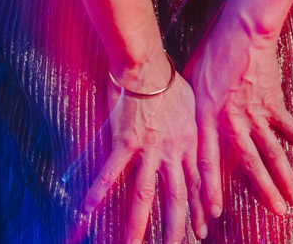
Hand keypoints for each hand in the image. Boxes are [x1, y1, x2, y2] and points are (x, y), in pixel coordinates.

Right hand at [77, 67, 203, 243]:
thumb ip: (192, 130)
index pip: (199, 184)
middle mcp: (172, 152)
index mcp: (189, 144)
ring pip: (144, 195)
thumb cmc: (169, 81)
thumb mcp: (193, 107)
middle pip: (176, 198)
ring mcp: (148, 150)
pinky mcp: (125, 142)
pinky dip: (99, 193)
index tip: (204, 228)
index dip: (201, 208)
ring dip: (138, 224)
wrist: (148, 65)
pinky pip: (111, 173)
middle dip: (176, 228)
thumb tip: (190, 138)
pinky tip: (88, 211)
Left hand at [186, 12, 292, 221]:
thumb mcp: (191, 82)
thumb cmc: (212, 52)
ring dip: (286, 178)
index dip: (209, 189)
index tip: (212, 214)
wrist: (240, 30)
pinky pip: (290, 127)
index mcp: (206, 118)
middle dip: (263, 193)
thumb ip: (191, 110)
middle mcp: (232, 120)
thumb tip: (182, 128)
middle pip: (249, 164)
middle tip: (275, 215)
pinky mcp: (273, 102)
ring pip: (273, 152)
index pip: (206, 161)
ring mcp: (255, 112)